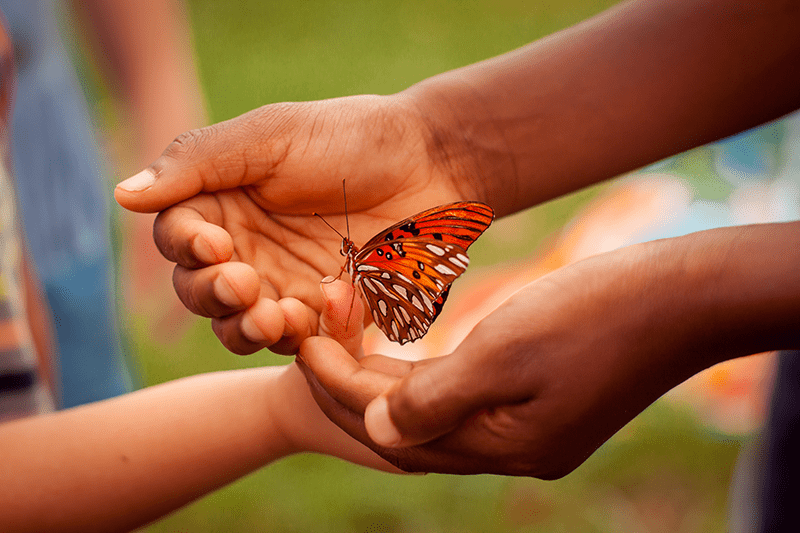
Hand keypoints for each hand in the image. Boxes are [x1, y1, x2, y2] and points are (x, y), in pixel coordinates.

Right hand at [114, 95, 484, 354]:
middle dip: (213, 295)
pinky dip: (299, 336)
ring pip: (239, 326)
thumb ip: (198, 163)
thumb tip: (121, 194)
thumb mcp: (270, 137)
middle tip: (243, 283)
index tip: (215, 245)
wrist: (430, 164)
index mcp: (223, 201)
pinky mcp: (323, 311)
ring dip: (246, 328)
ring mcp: (282, 283)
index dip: (185, 249)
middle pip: (199, 291)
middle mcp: (244, 246)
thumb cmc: (350, 139)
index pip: (177, 238)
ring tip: (273, 316)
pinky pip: (295, 341)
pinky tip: (320, 313)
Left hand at [298, 234, 756, 476]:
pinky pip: (461, 396)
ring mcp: (527, 428)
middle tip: (311, 336)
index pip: (396, 430)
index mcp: (503, 446)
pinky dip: (422, 372)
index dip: (342, 387)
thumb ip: (436, 399)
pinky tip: (397, 341)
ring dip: (384, 378)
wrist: (683, 300)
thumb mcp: (509, 353)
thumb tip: (371, 432)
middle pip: (407, 430)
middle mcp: (511, 448)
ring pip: (432, 412)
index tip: (305, 341)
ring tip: (343, 332)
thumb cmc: (598, 316)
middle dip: (351, 386)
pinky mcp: (538, 402)